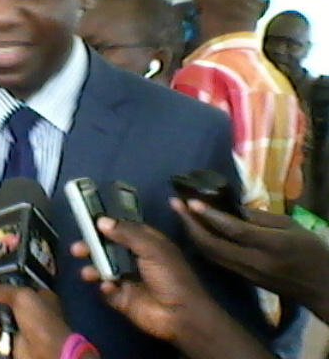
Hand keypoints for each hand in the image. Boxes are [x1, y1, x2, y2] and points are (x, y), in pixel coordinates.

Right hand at [0, 278, 71, 358]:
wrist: (46, 352)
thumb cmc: (39, 319)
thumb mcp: (23, 297)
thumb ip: (3, 289)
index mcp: (37, 296)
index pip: (15, 287)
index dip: (1, 286)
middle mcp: (28, 312)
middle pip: (2, 304)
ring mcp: (20, 330)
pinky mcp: (12, 346)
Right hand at [71, 217, 214, 343]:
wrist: (181, 315)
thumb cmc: (171, 275)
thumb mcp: (152, 248)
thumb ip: (127, 233)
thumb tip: (102, 221)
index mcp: (147, 243)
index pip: (124, 228)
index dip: (108, 224)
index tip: (88, 221)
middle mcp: (135, 259)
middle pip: (109, 248)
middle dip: (92, 247)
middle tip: (77, 248)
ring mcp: (128, 279)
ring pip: (104, 269)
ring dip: (93, 268)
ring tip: (87, 272)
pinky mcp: (123, 299)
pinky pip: (107, 290)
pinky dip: (105, 287)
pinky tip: (109, 287)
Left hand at [172, 198, 328, 322]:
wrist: (320, 287)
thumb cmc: (309, 251)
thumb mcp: (291, 226)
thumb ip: (261, 217)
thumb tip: (232, 208)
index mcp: (270, 245)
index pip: (234, 230)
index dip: (210, 216)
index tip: (191, 201)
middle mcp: (253, 261)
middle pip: (213, 244)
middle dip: (190, 223)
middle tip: (175, 203)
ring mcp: (245, 272)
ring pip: (209, 254)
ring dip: (191, 233)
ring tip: (179, 213)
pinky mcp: (241, 278)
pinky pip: (215, 260)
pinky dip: (201, 244)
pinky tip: (192, 230)